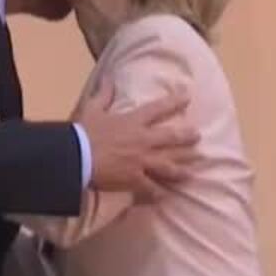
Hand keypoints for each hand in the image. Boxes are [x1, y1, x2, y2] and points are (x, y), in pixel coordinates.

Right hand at [77, 81, 198, 198]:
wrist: (77, 157)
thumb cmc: (84, 133)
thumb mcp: (93, 109)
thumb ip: (104, 94)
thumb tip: (109, 79)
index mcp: (133, 121)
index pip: (159, 108)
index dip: (175, 102)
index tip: (188, 97)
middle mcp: (143, 140)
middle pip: (172, 137)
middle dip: (187, 137)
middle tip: (198, 137)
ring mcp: (141, 161)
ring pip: (169, 165)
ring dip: (182, 168)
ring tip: (192, 171)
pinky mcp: (135, 179)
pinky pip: (151, 188)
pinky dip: (158, 193)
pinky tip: (164, 196)